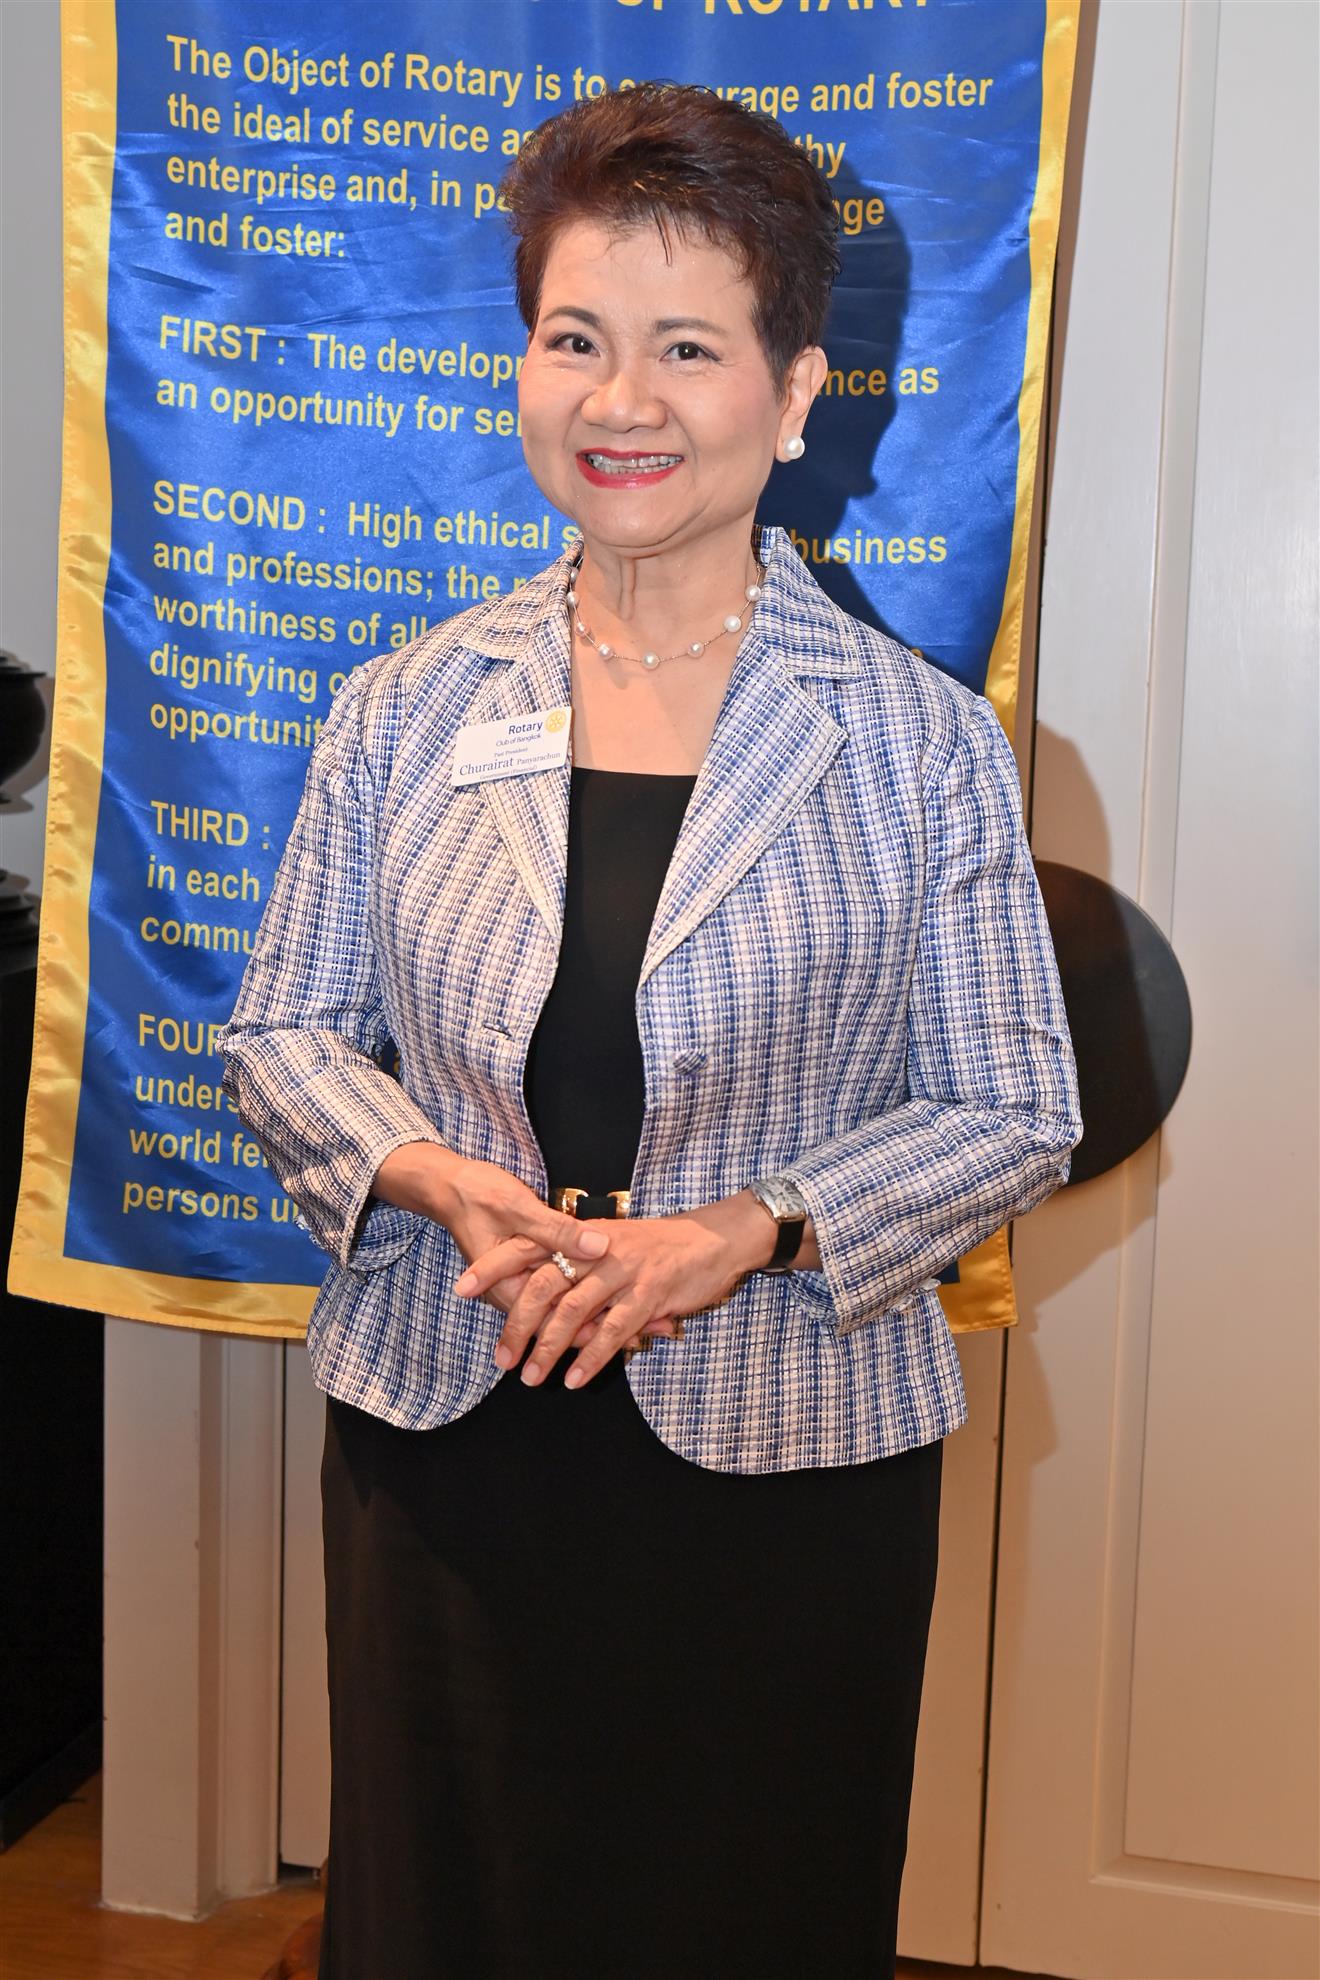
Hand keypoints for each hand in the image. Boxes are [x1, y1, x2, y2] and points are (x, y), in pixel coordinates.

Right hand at [371, 1144, 611, 1312]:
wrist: (450, 1186)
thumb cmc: (478, 1195)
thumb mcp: (518, 1208)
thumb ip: (558, 1230)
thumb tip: (601, 1245)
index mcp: (508, 1285)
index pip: (551, 1320)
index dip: (589, 1325)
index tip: (623, 1326)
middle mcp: (513, 1290)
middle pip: (558, 1317)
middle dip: (595, 1320)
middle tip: (638, 1331)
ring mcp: (521, 1279)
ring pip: (560, 1301)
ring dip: (591, 1306)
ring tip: (634, 1319)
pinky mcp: (527, 1266)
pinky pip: (557, 1282)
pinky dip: (581, 1284)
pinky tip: (610, 1286)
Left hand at [455, 1191, 777, 1388]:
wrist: (715, 1238)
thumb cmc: (660, 1248)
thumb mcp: (614, 1247)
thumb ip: (581, 1269)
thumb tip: (546, 1300)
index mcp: (583, 1236)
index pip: (527, 1246)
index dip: (493, 1266)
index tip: (462, 1287)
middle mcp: (597, 1250)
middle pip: (543, 1286)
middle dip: (516, 1325)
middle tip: (500, 1358)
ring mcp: (623, 1271)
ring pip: (573, 1313)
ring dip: (549, 1349)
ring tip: (530, 1377)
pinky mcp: (649, 1294)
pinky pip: (612, 1330)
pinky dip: (590, 1357)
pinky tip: (574, 1379)